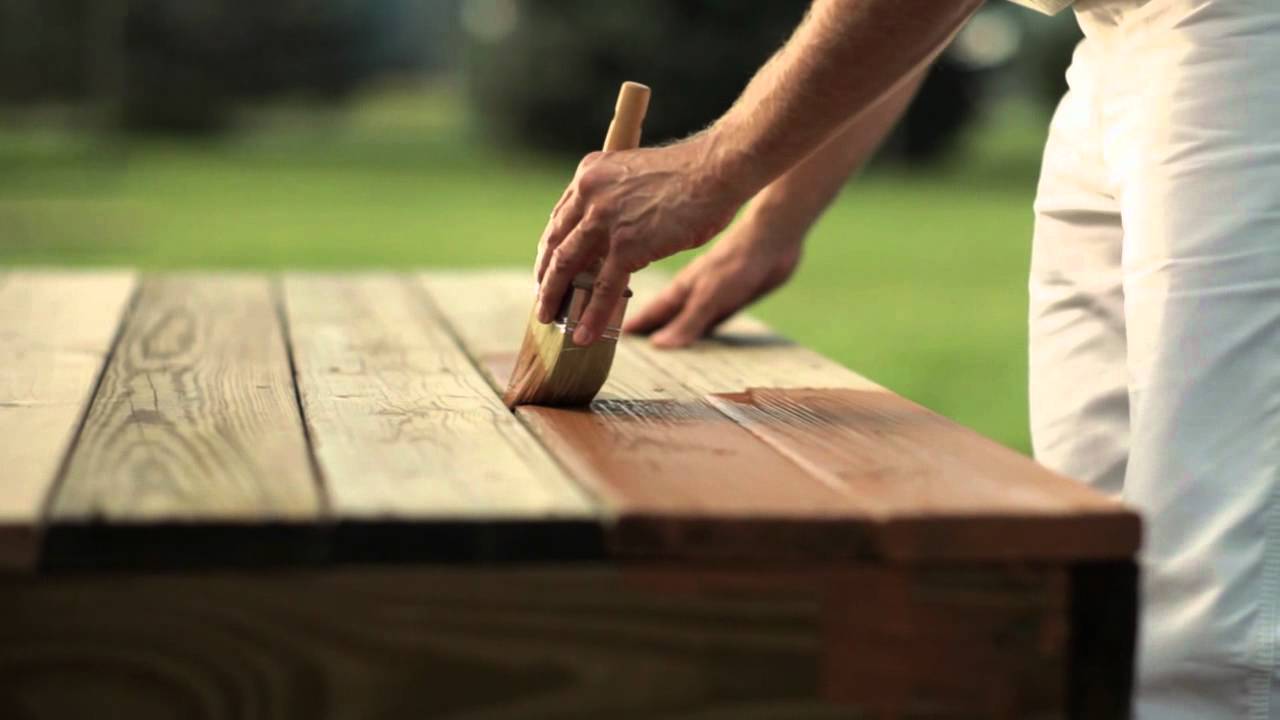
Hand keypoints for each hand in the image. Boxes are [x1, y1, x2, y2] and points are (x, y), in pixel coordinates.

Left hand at [534, 135, 745, 345]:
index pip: (560, 219)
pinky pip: (603, 289)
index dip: (551, 250)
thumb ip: (616, 200)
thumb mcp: (635, 176)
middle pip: (555, 244)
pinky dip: (592, 316)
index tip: (548, 270)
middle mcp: (589, 194)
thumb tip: (612, 234)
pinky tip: (584, 335)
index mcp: (590, 174)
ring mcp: (605, 220)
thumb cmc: (689, 175)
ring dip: (555, 299)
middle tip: (543, 301)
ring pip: (568, 267)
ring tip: (550, 321)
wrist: (716, 170)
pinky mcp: (627, 246)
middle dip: (546, 278)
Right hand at [623, 213, 802, 347]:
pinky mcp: (731, 298)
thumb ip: (688, 320)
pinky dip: (698, 328)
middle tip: (629, 341)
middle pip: (664, 316)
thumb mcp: (710, 295)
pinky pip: (708, 320)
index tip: (611, 336)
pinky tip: (699, 335)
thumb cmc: (738, 261)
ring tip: (657, 345)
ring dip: (671, 329)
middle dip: (647, 328)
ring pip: (684, 317)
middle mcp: (692, 292)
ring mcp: (711, 294)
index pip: (650, 311)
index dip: (633, 325)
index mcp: (681, 290)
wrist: (774, 237)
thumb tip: (659, 347)